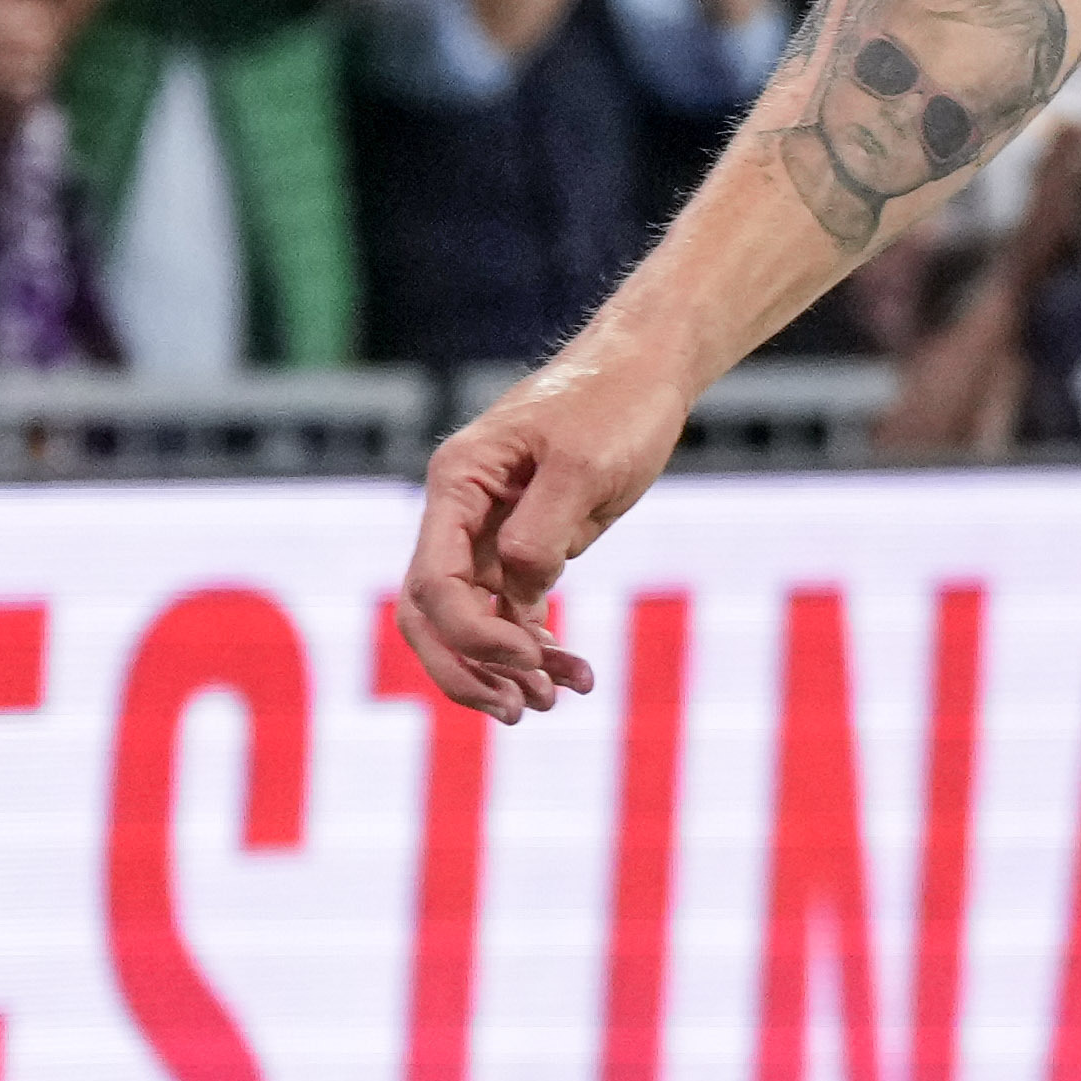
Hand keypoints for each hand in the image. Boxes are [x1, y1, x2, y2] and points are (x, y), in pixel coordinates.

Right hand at [395, 383, 657, 718]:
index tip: (529, 659)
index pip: (432, 582)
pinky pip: (513, 609)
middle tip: (520, 710)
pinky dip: (536, 645)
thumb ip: (539, 533)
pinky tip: (574, 673)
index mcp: (457, 483)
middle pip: (431, 614)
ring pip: (473, 620)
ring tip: (553, 699)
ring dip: (504, 669)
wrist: (648, 369)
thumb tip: (514, 597)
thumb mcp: (583, 466)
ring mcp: (490, 531)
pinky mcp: (527, 544)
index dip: (470, 635)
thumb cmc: (615, 403)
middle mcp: (461, 511)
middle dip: (467, 670)